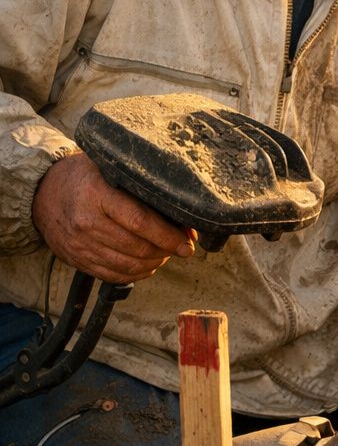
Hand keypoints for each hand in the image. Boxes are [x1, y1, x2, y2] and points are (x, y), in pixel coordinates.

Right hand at [32, 152, 193, 282]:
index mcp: (97, 195)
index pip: (140, 221)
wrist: (43, 192)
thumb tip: (184, 220)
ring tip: (166, 254)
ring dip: (154, 264)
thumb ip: (145, 191)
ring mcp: (79, 245)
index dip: (168, 236)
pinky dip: (136, 274)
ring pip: (127, 266)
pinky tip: (148, 265)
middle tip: (181, 247)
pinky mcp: (76, 260)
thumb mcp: (113, 170)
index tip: (187, 242)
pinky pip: (112, 276)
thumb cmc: (86, 177)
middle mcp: (85, 223)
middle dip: (166, 251)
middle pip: (137, 247)